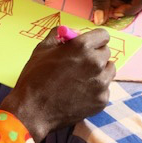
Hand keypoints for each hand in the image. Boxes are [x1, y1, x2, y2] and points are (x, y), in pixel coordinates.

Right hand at [0, 27, 114, 142]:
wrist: (33, 110)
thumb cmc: (35, 77)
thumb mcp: (42, 49)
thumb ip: (58, 35)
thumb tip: (69, 32)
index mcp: (81, 46)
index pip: (103, 35)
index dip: (94, 39)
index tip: (89, 44)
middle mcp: (95, 63)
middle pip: (106, 52)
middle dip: (95, 54)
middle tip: (81, 62)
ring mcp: (101, 83)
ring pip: (109, 70)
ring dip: (99, 71)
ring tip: (81, 78)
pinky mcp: (102, 100)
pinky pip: (105, 88)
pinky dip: (96, 89)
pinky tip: (80, 92)